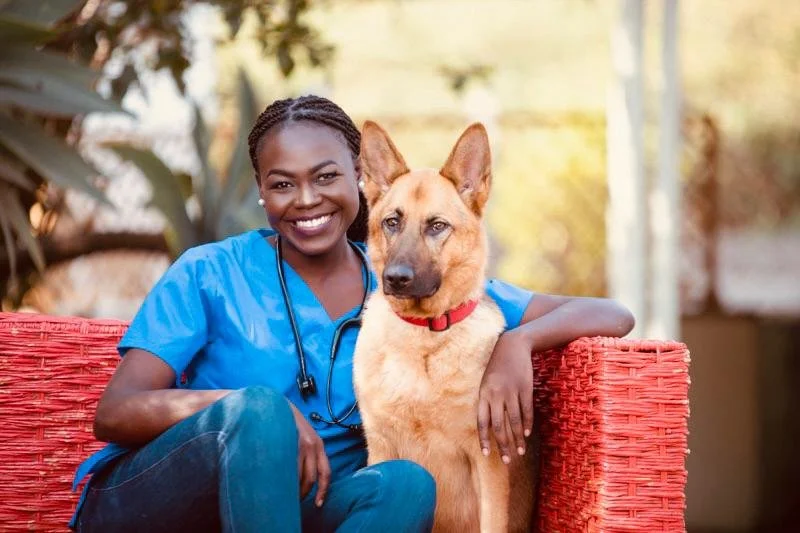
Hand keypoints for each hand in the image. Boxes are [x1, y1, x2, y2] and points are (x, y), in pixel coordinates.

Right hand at [288, 402, 330, 506]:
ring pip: (298, 476)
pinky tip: (278, 482)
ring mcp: (300, 444)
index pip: (326, 472)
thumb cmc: (288, 422)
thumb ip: (307, 452)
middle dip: (304, 493)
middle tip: (294, 500)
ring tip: (284, 493)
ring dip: (292, 488)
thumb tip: (306, 476)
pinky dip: (284, 478)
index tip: (318, 504)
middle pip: (311, 478)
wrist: (276, 403)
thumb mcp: (304, 436)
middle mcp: (313, 445)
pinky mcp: (288, 442)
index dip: (323, 490)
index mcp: (318, 444)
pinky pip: (287, 467)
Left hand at [477, 329, 533, 463]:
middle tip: (508, 461)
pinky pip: (526, 411)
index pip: (482, 422)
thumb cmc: (497, 367)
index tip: (487, 454)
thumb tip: (489, 425)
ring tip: (520, 452)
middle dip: (503, 445)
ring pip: (515, 421)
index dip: (485, 439)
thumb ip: (487, 402)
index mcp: (484, 394)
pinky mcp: (525, 388)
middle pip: (499, 426)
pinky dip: (527, 424)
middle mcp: (496, 395)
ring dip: (518, 439)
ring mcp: (512, 392)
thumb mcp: (487, 382)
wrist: (512, 346)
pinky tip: (527, 434)